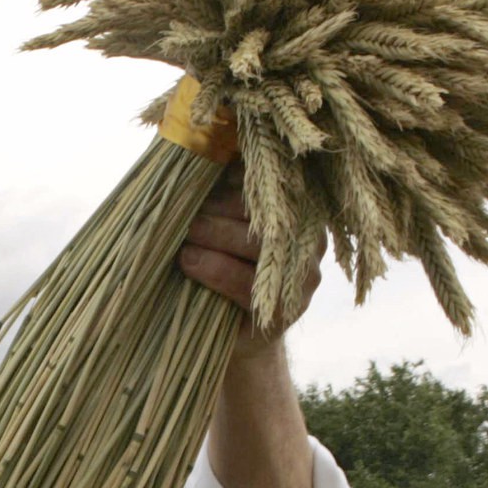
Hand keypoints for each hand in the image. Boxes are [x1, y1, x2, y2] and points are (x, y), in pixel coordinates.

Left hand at [178, 163, 323, 350]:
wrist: (241, 333)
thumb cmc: (227, 267)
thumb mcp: (227, 224)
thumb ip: (222, 194)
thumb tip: (191, 154)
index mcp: (299, 205)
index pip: (268, 179)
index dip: (230, 175)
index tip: (196, 173)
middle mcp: (308, 235)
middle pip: (261, 210)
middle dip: (214, 207)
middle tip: (179, 210)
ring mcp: (304, 272)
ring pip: (254, 243)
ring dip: (211, 235)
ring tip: (181, 235)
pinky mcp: (287, 307)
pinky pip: (246, 282)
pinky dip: (213, 269)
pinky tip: (189, 262)